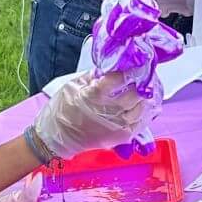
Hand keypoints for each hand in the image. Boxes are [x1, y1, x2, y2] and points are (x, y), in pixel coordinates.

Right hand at [30, 70, 149, 159]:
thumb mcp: (71, 86)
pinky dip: (146, 112)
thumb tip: (109, 67)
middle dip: (141, 82)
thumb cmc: (60, 111)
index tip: (135, 63)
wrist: (55, 139)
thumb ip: (92, 76)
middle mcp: (108, 112)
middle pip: (135, 94)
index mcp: (94, 96)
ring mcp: (117, 126)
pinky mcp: (121, 137)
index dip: (130, 69)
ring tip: (146, 87)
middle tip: (143, 74)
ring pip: (142, 108)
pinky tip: (146, 104)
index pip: (119, 79)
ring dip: (146, 97)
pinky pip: (141, 123)